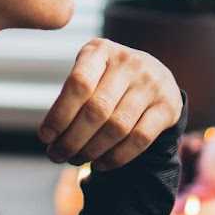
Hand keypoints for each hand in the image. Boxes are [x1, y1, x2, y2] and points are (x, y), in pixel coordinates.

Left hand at [37, 40, 181, 171]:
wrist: (155, 76)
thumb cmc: (108, 81)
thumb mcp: (89, 74)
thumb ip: (71, 97)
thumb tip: (50, 137)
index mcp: (101, 50)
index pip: (78, 84)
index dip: (59, 114)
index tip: (45, 137)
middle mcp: (129, 62)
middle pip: (97, 109)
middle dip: (72, 140)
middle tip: (57, 156)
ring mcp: (152, 83)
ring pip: (117, 127)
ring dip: (91, 151)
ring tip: (76, 160)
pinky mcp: (169, 106)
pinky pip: (139, 139)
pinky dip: (116, 157)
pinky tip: (101, 164)